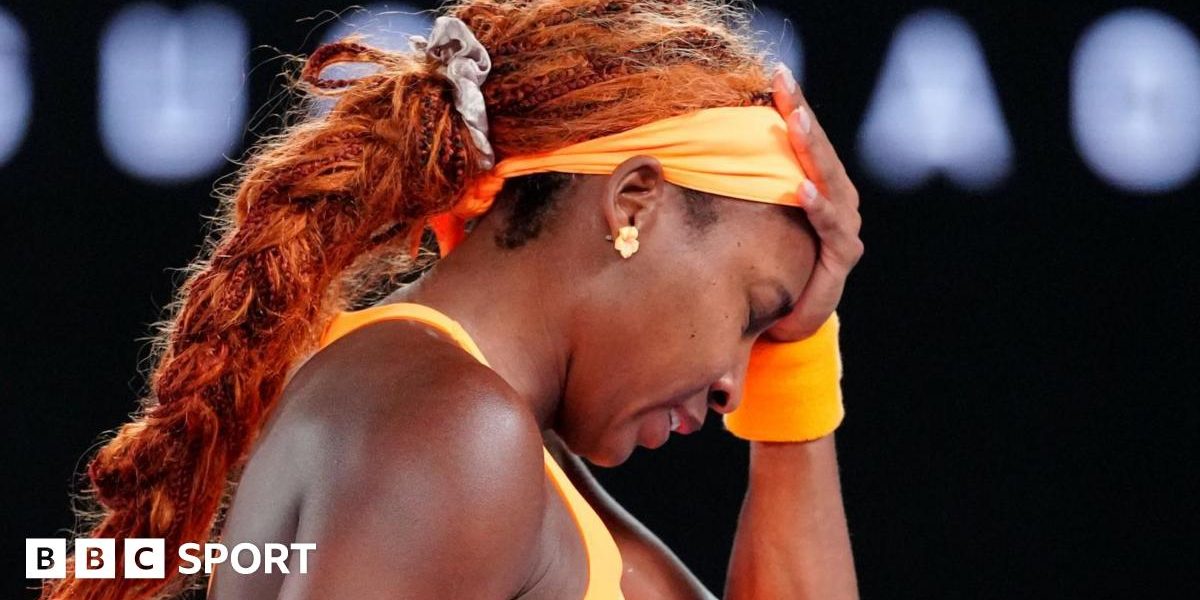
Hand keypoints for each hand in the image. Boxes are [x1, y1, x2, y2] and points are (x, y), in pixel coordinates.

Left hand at [765, 65, 863, 342]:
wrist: (787, 320)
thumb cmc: (768, 263)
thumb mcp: (751, 221)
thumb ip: (738, 190)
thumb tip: (690, 152)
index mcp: (814, 183)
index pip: (802, 138)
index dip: (791, 105)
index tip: (774, 73)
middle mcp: (836, 197)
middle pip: (816, 148)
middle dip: (801, 112)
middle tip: (784, 82)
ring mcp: (843, 223)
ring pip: (827, 177)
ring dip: (810, 148)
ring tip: (795, 121)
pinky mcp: (844, 253)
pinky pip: (830, 225)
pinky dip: (818, 205)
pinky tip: (802, 188)